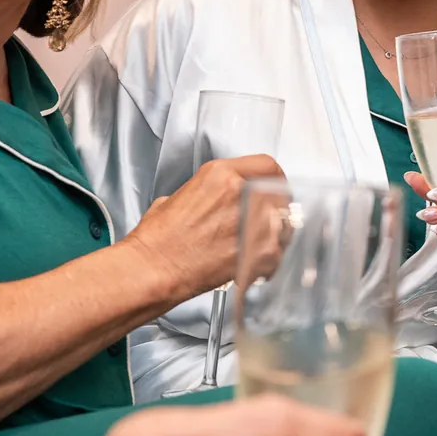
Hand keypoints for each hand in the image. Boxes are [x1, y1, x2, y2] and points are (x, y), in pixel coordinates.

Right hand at [128, 155, 284, 298]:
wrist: (152, 269)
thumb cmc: (157, 239)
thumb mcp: (178, 197)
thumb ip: (208, 194)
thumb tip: (218, 202)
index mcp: (221, 174)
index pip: (268, 166)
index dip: (273, 180)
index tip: (273, 190)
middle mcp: (241, 192)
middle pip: (280, 195)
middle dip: (276, 209)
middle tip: (265, 223)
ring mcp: (253, 221)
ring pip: (284, 225)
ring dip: (275, 236)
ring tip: (256, 248)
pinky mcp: (257, 251)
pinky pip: (278, 254)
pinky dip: (269, 262)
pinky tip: (252, 266)